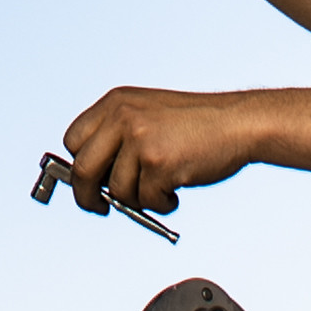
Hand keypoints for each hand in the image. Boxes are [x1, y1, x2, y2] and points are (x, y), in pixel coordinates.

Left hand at [59, 83, 264, 209]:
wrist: (237, 123)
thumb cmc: (196, 125)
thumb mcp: (147, 114)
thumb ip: (118, 137)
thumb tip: (92, 180)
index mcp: (116, 102)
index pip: (73, 139)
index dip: (78, 166)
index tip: (86, 184)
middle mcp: (122, 117)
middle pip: (83, 169)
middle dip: (87, 196)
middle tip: (99, 208)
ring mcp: (139, 140)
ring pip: (118, 191)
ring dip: (139, 199)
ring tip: (162, 187)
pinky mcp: (158, 164)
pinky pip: (147, 201)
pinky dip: (162, 204)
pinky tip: (177, 189)